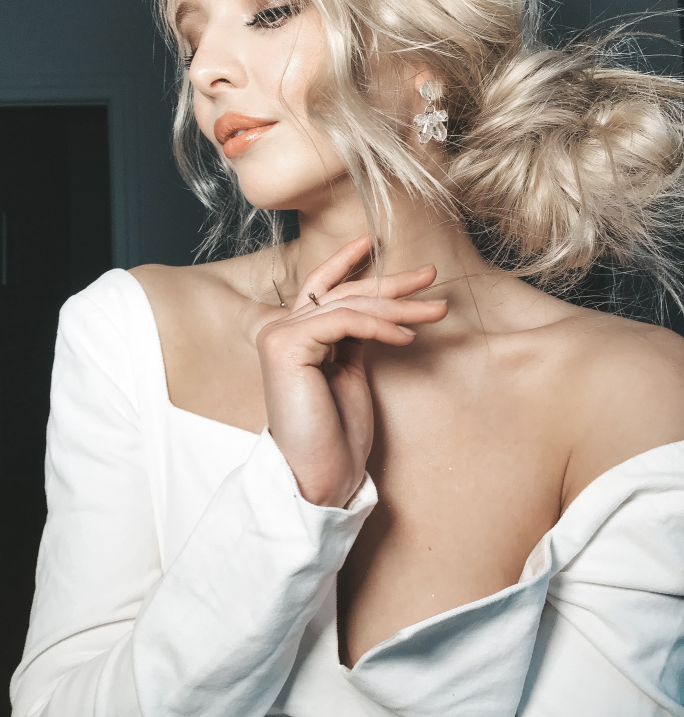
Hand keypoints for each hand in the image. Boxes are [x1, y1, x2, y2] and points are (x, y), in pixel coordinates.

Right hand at [256, 234, 447, 507]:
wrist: (320, 475)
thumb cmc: (337, 434)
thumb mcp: (349, 373)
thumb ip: (353, 339)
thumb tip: (379, 310)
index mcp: (294, 336)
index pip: (321, 287)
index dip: (345, 261)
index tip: (374, 242)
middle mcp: (281, 330)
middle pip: (343, 293)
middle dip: (391, 282)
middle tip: (431, 274)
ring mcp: (280, 336)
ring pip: (349, 305)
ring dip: (399, 306)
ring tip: (437, 310)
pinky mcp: (286, 346)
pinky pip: (344, 322)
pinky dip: (381, 326)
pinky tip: (407, 337)